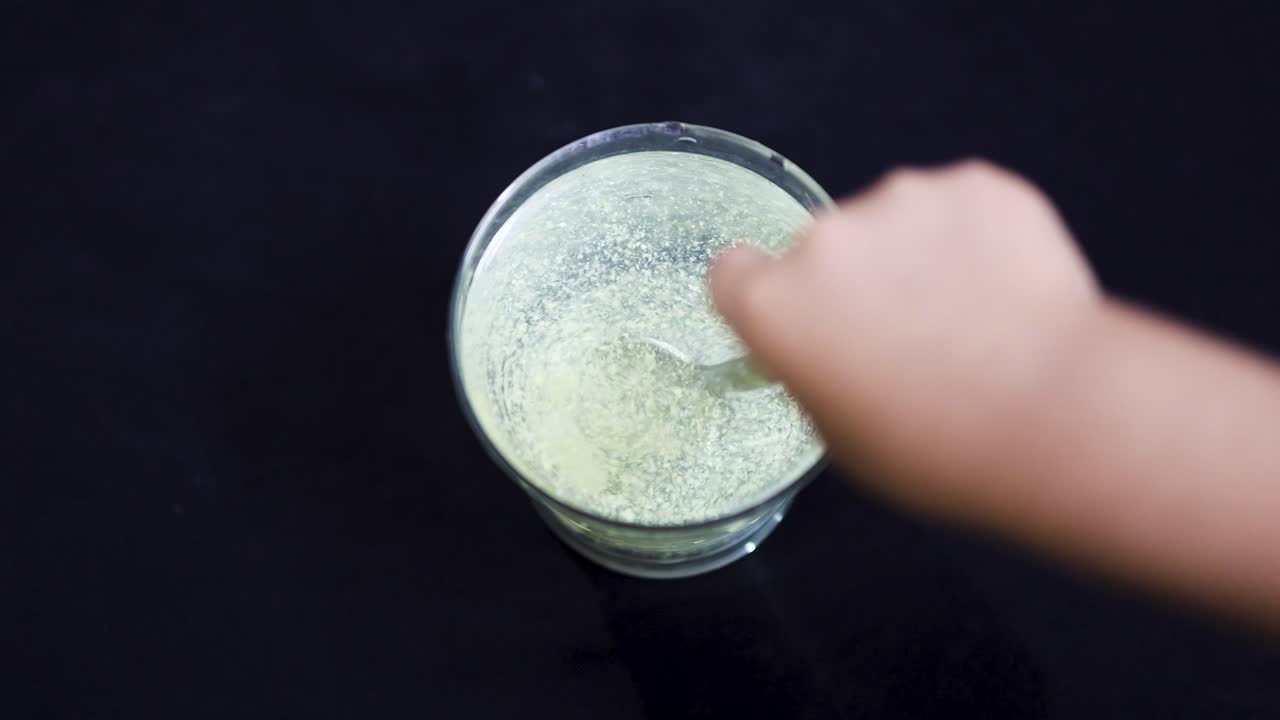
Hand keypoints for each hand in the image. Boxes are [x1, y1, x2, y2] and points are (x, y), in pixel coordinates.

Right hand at [711, 160, 1099, 515]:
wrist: (1056, 415)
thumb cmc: (938, 448)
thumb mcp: (837, 432)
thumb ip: (812, 366)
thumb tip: (830, 344)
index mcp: (776, 303)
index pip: (733, 271)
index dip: (764, 294)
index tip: (799, 318)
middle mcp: (826, 237)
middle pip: (821, 248)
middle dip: (852, 279)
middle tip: (907, 335)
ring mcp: (904, 200)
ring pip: (894, 221)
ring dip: (915, 252)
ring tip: (969, 316)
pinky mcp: (976, 184)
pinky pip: (960, 206)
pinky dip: (977, 236)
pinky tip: (1007, 290)